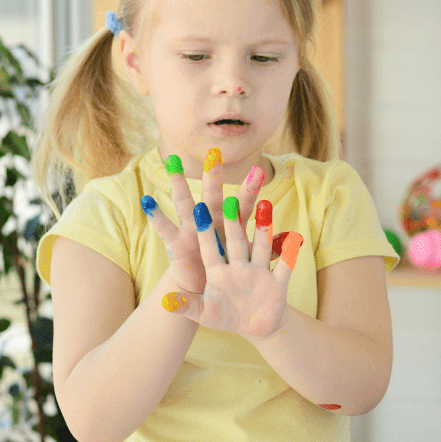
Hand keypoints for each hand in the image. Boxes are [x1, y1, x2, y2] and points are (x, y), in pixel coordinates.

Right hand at [141, 149, 264, 293]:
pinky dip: (156, 215)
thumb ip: (268, 251)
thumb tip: (293, 240)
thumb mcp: (250, 262)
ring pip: (184, 201)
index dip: (249, 190)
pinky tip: (147, 199)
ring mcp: (191, 228)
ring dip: (177, 182)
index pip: (242, 205)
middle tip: (214, 152)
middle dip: (212, 175)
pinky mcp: (175, 243)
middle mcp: (210, 221)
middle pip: (212, 195)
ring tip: (170, 160)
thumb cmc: (230, 272)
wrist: (206, 289)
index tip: (259, 169)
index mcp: (230, 226)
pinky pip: (164, 228)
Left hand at [159, 192, 304, 338]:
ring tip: (265, 204)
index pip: (210, 247)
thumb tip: (165, 302)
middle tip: (230, 198)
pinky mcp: (277, 283)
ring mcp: (259, 272)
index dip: (205, 230)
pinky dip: (290, 254)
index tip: (198, 208)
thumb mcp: (203, 314)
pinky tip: (295, 238)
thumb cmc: (224, 315)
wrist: (253, 326)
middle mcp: (239, 266)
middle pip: (235, 240)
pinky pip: (285, 267)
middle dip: (233, 220)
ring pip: (261, 246)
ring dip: (264, 227)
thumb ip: (186, 307)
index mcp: (218, 271)